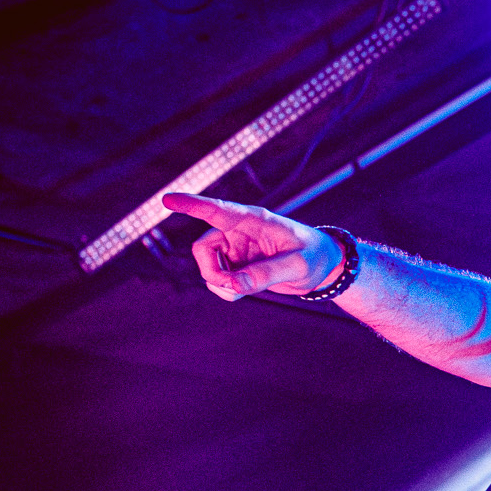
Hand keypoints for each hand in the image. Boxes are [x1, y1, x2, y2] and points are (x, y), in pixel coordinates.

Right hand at [162, 192, 340, 300]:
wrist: (323, 268)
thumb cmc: (315, 256)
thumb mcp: (297, 265)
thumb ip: (266, 274)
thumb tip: (234, 285)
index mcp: (254, 220)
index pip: (218, 210)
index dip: (192, 205)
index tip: (167, 199)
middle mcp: (239, 231)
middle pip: (202, 248)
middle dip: (211, 272)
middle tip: (232, 287)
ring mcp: (235, 249)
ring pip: (207, 266)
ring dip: (219, 283)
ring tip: (243, 290)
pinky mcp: (237, 265)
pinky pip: (217, 279)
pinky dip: (225, 289)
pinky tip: (243, 291)